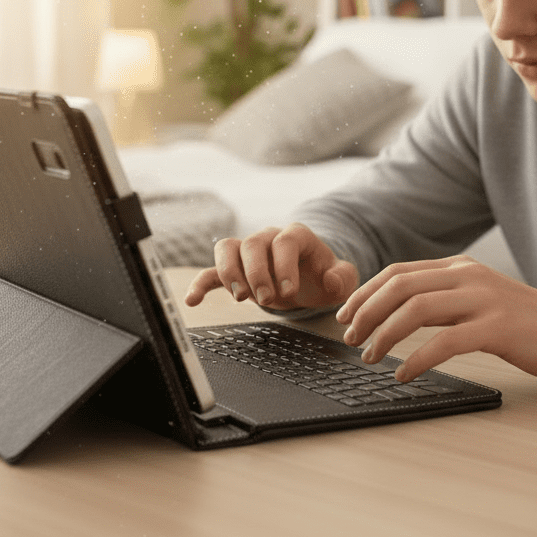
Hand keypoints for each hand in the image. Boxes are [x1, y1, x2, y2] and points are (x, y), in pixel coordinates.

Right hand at [184, 223, 358, 310]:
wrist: (309, 281)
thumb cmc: (324, 278)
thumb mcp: (342, 279)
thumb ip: (343, 278)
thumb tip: (330, 280)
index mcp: (297, 237)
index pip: (285, 240)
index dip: (285, 265)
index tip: (289, 291)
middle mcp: (269, 238)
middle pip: (253, 243)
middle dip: (257, 273)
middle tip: (267, 300)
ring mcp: (248, 252)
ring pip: (228, 249)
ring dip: (230, 273)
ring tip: (241, 298)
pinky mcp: (234, 270)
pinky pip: (211, 270)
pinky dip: (200, 283)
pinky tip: (193, 300)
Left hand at [335, 255, 536, 382]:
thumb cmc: (520, 323)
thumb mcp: (477, 299)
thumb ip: (441, 299)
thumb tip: (394, 313)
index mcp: (458, 268)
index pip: (398, 272)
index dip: (366, 293)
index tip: (346, 315)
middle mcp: (467, 277)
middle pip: (400, 287)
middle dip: (367, 313)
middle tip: (350, 338)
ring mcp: (483, 300)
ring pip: (417, 310)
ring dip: (385, 335)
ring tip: (371, 357)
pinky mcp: (497, 328)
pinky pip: (446, 342)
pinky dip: (418, 360)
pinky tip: (405, 374)